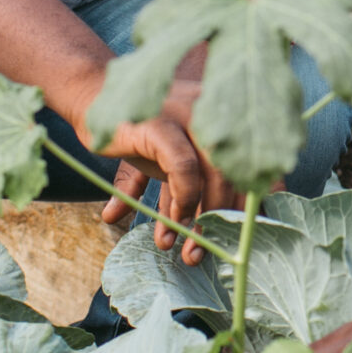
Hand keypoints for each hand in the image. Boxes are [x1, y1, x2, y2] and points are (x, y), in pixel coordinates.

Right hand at [93, 48, 239, 263]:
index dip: (261, 199)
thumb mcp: (177, 159)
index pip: (257, 162)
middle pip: (240, 173)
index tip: (251, 234)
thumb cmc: (140, 133)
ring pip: (216, 174)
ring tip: (189, 252)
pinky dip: (182, 200)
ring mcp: (190, 115)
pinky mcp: (162, 123)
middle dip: (225, 221)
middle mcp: (215, 114)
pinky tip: (171, 223)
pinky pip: (184, 168)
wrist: (91, 100)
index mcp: (224, 120)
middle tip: (209, 250)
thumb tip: (225, 229)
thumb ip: (199, 185)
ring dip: (203, 220)